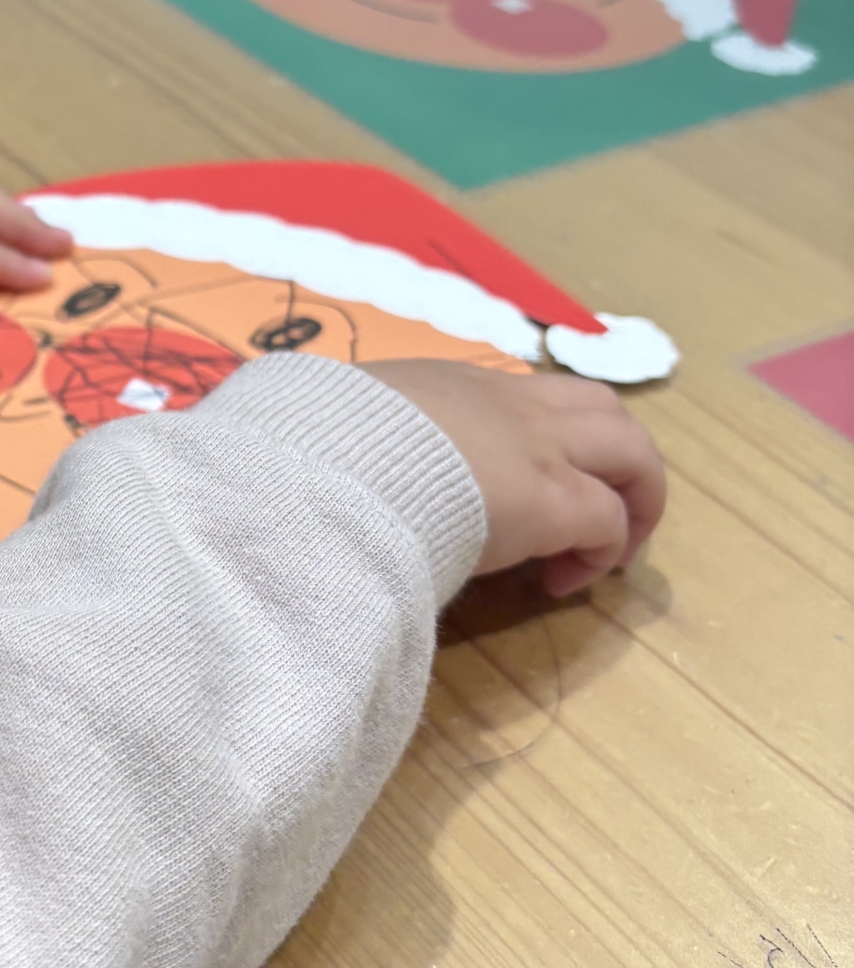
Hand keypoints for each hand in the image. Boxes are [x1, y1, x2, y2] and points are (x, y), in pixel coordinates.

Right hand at [364, 361, 665, 597]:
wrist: (339, 467)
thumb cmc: (331, 448)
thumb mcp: (356, 423)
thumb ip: (377, 439)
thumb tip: (364, 471)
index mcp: (460, 385)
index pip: (531, 396)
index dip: (544, 437)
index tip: (519, 483)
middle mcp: (514, 405)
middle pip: (605, 410)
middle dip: (618, 459)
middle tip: (600, 511)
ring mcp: (542, 448)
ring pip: (633, 448)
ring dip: (635, 496)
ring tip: (611, 545)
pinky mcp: (555, 501)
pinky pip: (609, 521)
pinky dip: (603, 551)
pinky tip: (565, 582)